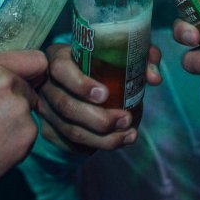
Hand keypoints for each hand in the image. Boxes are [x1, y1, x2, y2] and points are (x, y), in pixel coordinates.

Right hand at [0, 20, 49, 199]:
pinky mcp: (26, 143)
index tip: (14, 76)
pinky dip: (13, 139)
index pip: (35, 59)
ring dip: (15, 116)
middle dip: (18, 92)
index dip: (27, 68)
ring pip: (30, 110)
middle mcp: (11, 88)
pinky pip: (28, 134)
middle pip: (32, 84)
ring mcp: (22, 116)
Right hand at [36, 41, 162, 152]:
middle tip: (127, 120)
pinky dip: (93, 148)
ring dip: (102, 139)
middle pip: (66, 106)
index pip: (61, 70)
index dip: (81, 84)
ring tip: (128, 135)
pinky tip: (114, 143)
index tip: (106, 94)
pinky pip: (69, 144)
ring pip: (70, 130)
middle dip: (99, 119)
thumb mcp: (118, 51)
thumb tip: (153, 77)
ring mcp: (45, 109)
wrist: (78, 76)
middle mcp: (46, 84)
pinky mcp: (49, 129)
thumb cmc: (101, 60)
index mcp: (58, 58)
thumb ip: (140, 57)